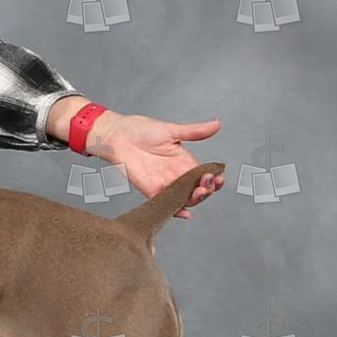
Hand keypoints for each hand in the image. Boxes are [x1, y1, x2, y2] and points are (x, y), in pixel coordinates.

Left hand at [75, 107, 224, 215]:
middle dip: (207, 188)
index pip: (204, 174)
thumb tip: (217, 124)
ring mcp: (165, 184)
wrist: (118, 135)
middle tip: (208, 182)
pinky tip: (186, 212)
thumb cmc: (141, 130)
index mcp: (184, 161)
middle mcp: (177, 174)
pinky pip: (166, 204)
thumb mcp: (172, 130)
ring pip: (186, 198)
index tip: (219, 176)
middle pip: (198, 189)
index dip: (214, 177)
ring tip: (200, 191)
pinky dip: (177, 211)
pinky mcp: (151, 191)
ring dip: (196, 198)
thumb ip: (195, 131)